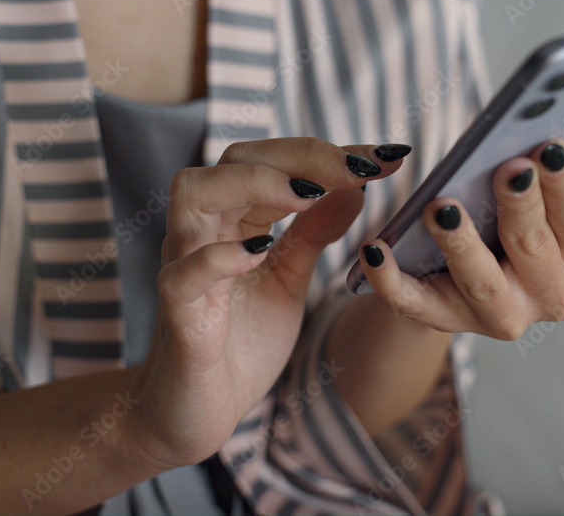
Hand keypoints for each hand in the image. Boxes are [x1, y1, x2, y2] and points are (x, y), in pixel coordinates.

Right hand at [128, 138, 408, 468]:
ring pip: (193, 195)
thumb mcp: (288, 278)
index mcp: (230, 218)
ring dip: (254, 184)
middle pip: (235, 161)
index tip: (386, 156)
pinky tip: (259, 252)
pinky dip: (218, 258)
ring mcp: (184, 268)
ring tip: (308, 195)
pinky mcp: (177, 316)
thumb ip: (313, 233)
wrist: (200, 410)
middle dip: (301, 157)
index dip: (330, 153)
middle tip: (359, 169)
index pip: (275, 161)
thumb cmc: (238, 342)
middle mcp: (202, 231)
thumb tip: (354, 188)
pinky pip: (183, 275)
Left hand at [357, 139, 563, 339]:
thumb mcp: (518, 195)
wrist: (456, 275)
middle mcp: (549, 292)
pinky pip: (415, 302)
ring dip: (462, 243)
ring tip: (441, 208)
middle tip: (509, 169)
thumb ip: (525, 170)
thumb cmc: (499, 218)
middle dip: (521, 206)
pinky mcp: (446, 321)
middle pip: (534, 248)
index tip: (551, 146)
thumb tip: (513, 130)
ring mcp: (499, 315)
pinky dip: (392, 278)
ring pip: (481, 283)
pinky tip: (374, 248)